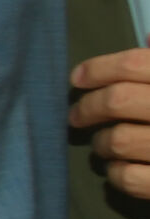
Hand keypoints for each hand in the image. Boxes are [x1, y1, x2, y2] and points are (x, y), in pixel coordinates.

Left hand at [70, 46, 149, 197]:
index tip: (76, 79)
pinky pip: (133, 179)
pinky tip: (117, 169)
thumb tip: (149, 39)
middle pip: (117, 101)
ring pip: (119, 140)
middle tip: (76, 115)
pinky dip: (116, 174)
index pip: (132, 65)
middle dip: (88, 107)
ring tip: (101, 143)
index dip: (97, 69)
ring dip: (101, 143)